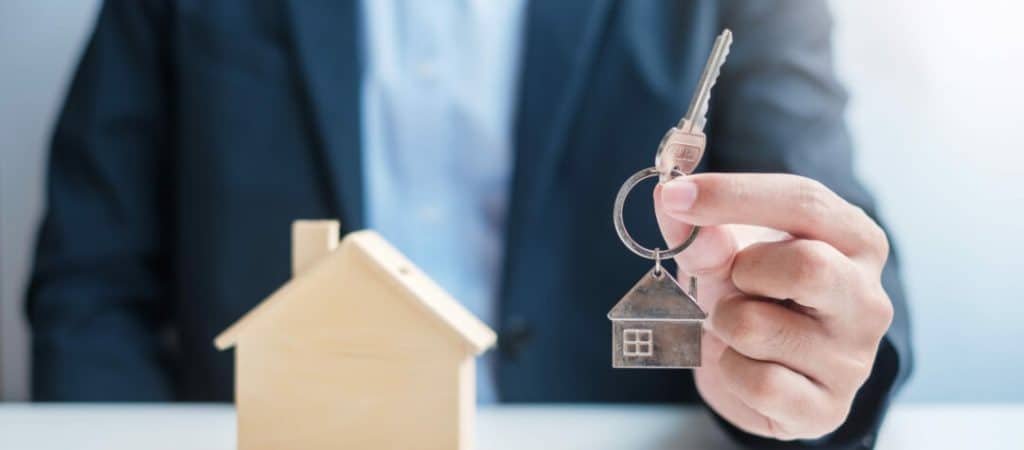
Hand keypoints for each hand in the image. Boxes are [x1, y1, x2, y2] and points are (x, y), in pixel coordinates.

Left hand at [654, 173, 893, 439]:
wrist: (756, 372)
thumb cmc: (751, 295)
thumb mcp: (725, 253)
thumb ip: (702, 231)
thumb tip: (672, 199)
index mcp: (855, 241)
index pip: (805, 202)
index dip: (734, 195)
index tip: (675, 194)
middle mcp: (867, 298)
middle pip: (807, 267)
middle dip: (745, 270)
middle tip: (733, 280)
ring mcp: (853, 358)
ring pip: (758, 328)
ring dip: (724, 322)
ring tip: (736, 325)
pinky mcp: (826, 409)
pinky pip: (757, 382)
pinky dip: (730, 369)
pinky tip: (743, 364)